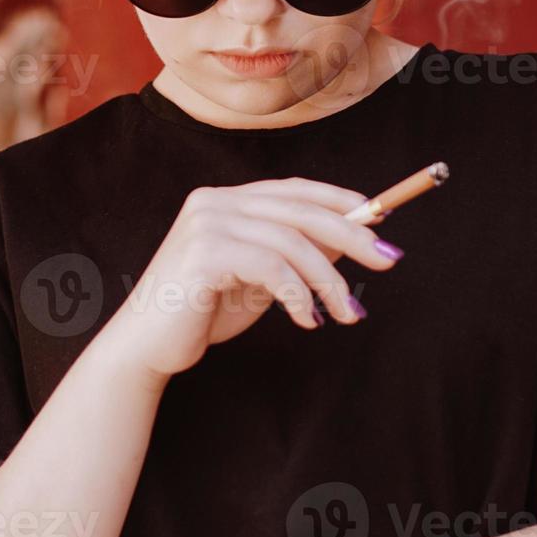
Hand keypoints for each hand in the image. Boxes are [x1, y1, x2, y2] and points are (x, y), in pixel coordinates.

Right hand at [102, 177, 401, 381]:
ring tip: (348, 314)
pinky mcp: (204, 253)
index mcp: (226, 200)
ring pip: (292, 241)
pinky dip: (298, 296)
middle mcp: (215, 201)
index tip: (383, 217)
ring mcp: (207, 223)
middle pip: (301, 209)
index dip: (342, 200)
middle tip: (389, 258)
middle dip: (353, 233)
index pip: (295, 189)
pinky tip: (307, 320)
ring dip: (330, 281)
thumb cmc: (201, 314)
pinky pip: (271, 268)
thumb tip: (354, 237)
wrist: (146, 348)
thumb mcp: (259, 280)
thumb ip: (296, 255)